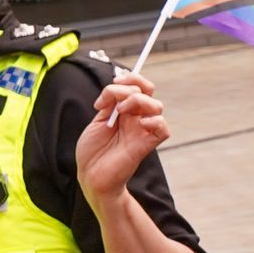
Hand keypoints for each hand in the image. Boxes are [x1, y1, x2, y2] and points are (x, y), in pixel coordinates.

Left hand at [78, 71, 169, 208]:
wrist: (90, 175)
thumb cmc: (92, 151)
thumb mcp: (97, 121)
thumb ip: (110, 103)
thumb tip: (118, 86)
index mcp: (124, 110)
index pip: (138, 85)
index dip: (130, 78)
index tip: (112, 82)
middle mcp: (136, 118)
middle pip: (148, 90)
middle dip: (131, 85)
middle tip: (112, 97)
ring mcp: (142, 130)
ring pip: (156, 105)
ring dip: (137, 101)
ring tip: (119, 112)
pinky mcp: (146, 144)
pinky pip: (163, 128)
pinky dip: (155, 121)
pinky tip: (138, 124)